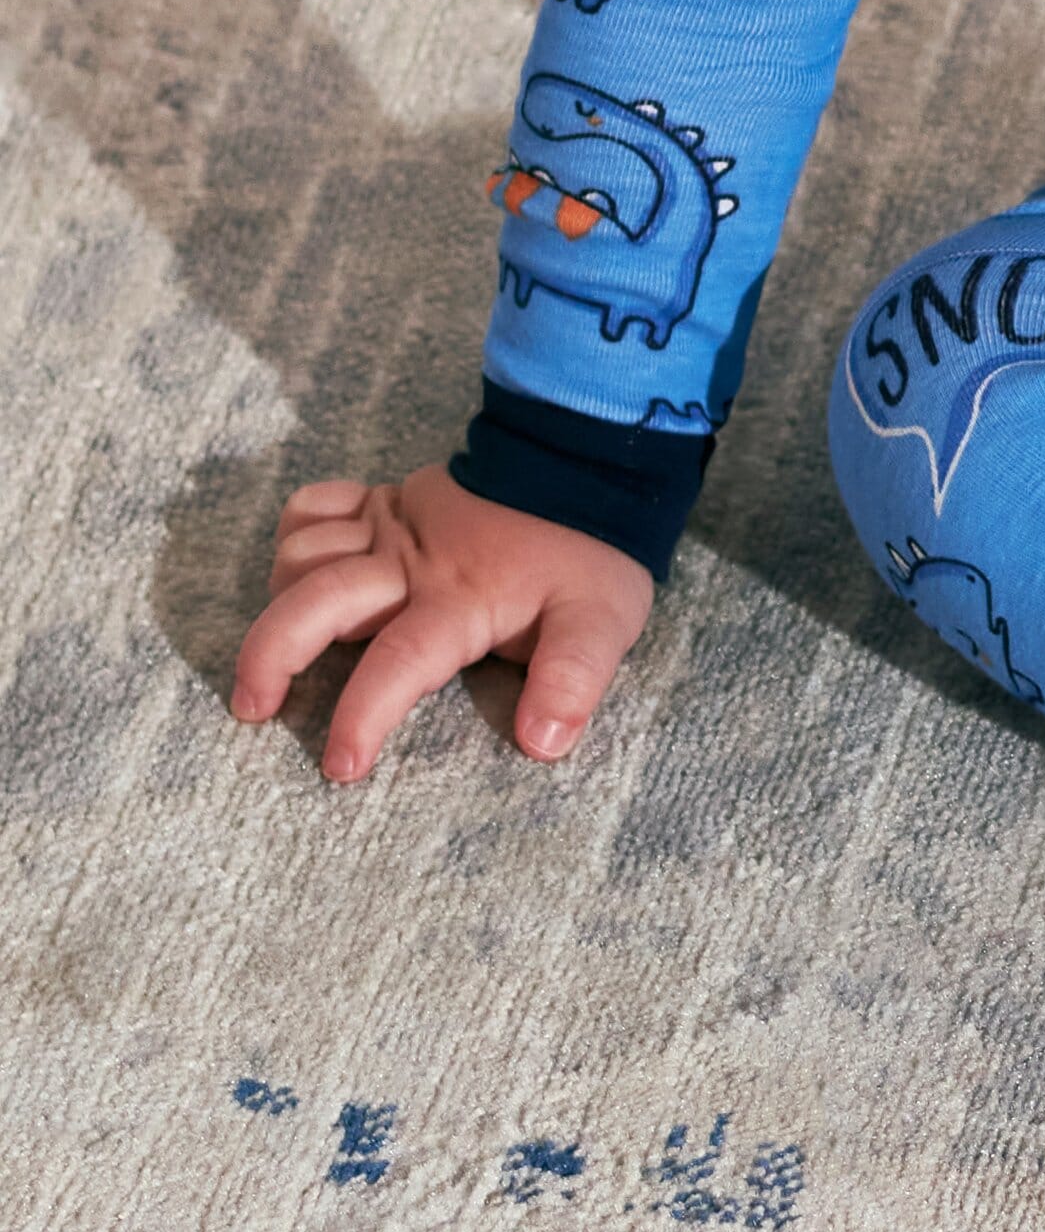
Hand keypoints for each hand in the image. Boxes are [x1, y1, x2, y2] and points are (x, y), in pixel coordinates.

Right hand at [228, 465, 654, 783]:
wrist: (587, 463)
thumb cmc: (590, 552)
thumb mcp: (603, 619)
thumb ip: (573, 678)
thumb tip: (542, 741)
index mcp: (460, 599)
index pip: (397, 663)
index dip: (361, 717)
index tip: (340, 767)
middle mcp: (411, 561)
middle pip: (314, 603)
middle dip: (269, 658)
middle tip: (254, 709)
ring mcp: (392, 525)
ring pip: (303, 553)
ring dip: (279, 599)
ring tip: (277, 649)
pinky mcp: (385, 498)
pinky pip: (315, 503)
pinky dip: (293, 534)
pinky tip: (295, 571)